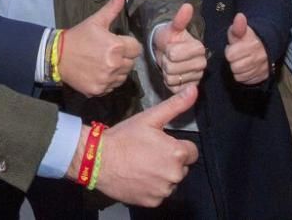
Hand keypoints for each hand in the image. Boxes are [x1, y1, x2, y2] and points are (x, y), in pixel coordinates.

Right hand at [61, 0, 142, 96]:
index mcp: (116, 46)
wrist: (57, 56)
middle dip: (123, 57)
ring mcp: (106, 79)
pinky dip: (107, 81)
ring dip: (117, 70)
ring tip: (103, 62)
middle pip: (131, 63)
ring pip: (123, 76)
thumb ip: (112, 7)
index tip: (117, 43)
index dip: (128, 44)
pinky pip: (112, 87)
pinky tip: (97, 72)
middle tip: (108, 52)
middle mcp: (114, 65)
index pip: (136, 48)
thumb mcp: (96, 20)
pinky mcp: (99, 90)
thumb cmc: (79, 36)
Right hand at [71, 85, 198, 206]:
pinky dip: (151, 187)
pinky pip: (158, 194)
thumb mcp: (150, 117)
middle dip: (169, 160)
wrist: (98, 159)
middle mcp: (175, 175)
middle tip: (148, 152)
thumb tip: (194, 89)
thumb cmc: (124, 137)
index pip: (191, 151)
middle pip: (181, 167)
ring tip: (141, 164)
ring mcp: (163, 190)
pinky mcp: (152, 202)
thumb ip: (176, 105)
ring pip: (170, 181)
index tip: (161, 143)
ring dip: (161, 174)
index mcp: (177, 153)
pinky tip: (138, 176)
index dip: (176, 145)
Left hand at [153, 3, 206, 91]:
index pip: (174, 54)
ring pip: (171, 78)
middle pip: (172, 67)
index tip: (171, 46)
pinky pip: (172, 87)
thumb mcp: (173, 27)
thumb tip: (187, 5)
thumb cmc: (171, 38)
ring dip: (166, 70)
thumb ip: (180, 19)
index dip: (168, 50)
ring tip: (170, 63)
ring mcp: (196, 77)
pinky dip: (168, 81)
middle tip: (169, 55)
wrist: (168, 51)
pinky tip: (172, 74)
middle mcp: (202, 64)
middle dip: (166, 60)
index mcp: (199, 48)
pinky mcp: (189, 88)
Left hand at [224, 13, 269, 84]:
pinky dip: (243, 76)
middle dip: (233, 61)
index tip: (234, 47)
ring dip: (238, 69)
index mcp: (252, 44)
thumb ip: (238, 26)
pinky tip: (245, 68)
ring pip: (239, 75)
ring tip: (241, 61)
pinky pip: (246, 80)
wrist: (265, 46)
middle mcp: (259, 57)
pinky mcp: (263, 76)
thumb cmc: (247, 39)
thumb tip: (239, 16)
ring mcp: (261, 68)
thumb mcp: (241, 31)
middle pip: (235, 67)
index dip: (230, 51)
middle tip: (237, 55)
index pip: (230, 55)